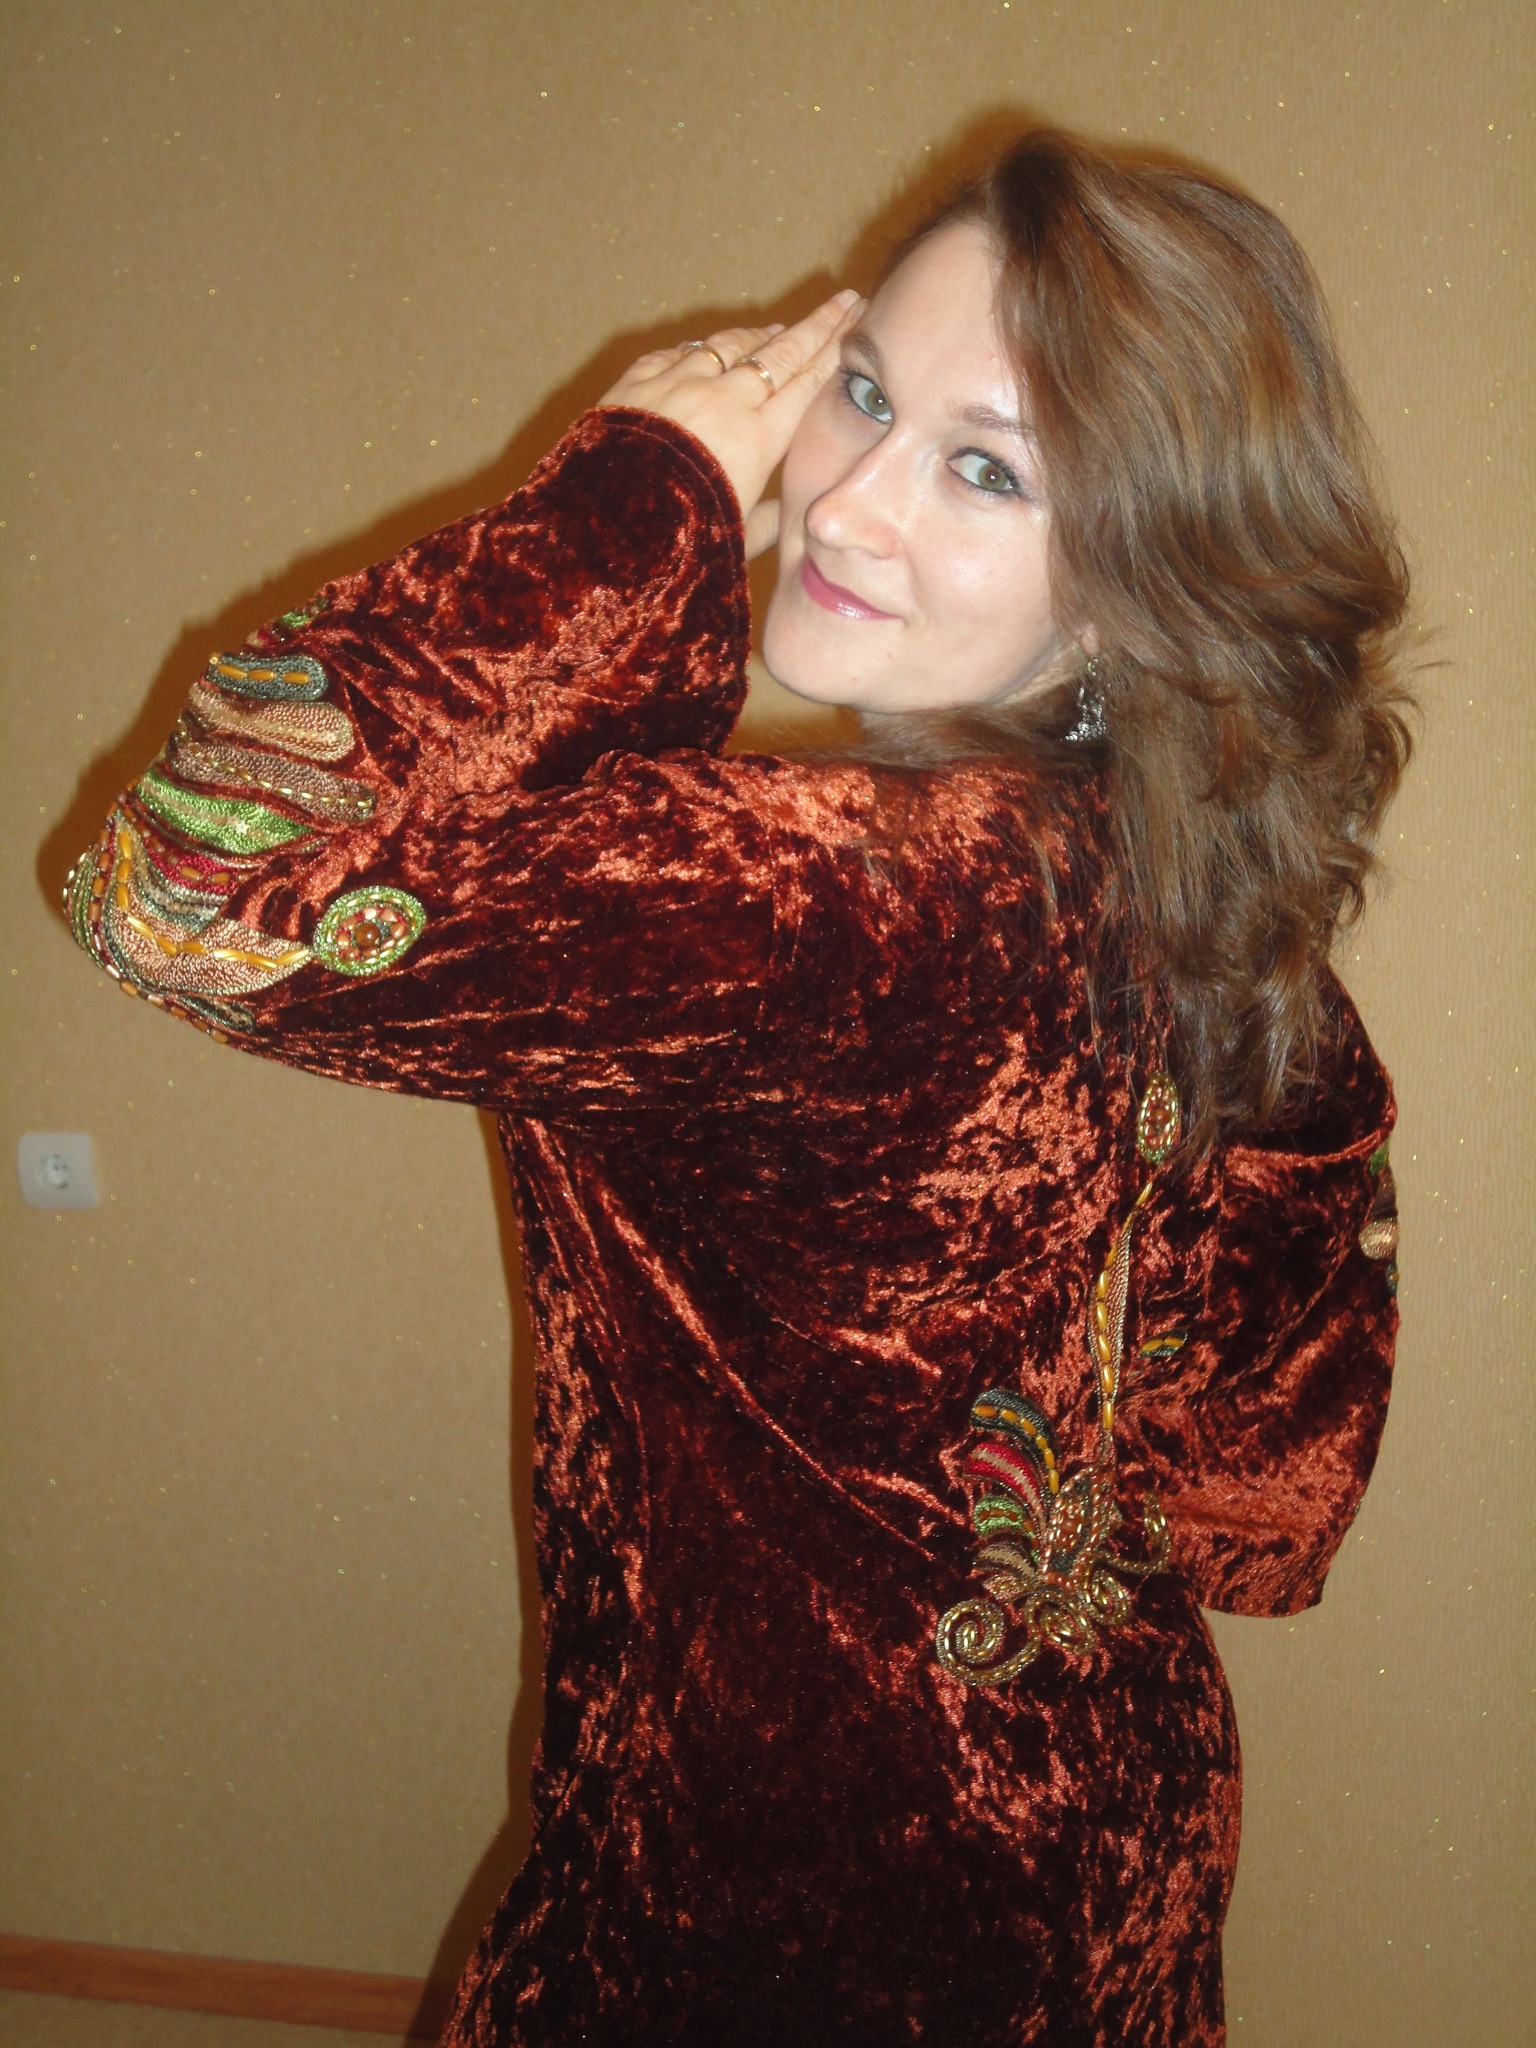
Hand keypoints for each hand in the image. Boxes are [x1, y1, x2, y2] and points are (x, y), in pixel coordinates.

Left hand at [600, 289, 861, 559]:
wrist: (606, 524)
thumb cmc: (679, 542)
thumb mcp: (735, 541)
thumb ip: (767, 524)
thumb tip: (788, 519)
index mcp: (758, 439)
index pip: (807, 386)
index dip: (835, 355)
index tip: (857, 327)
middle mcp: (724, 401)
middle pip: (780, 355)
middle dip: (816, 327)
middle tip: (843, 301)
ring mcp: (680, 383)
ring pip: (728, 348)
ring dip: (756, 338)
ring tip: (776, 331)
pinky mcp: (639, 381)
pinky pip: (677, 354)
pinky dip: (698, 352)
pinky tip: (705, 350)